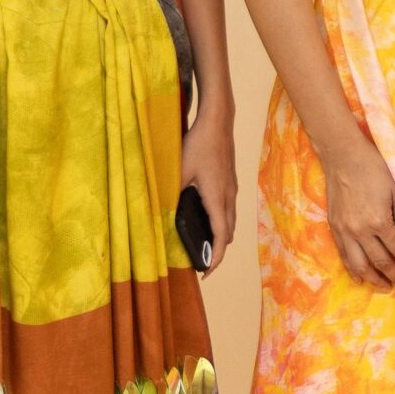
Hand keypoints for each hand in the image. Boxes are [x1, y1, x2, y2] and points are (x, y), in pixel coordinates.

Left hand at [179, 103, 237, 273]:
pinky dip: (221, 221)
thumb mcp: (179, 171)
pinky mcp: (231, 181)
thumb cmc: (198, 145)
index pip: (221, 237)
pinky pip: (229, 209)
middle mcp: (229, 196)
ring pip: (230, 221)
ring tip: (203, 243)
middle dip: (217, 250)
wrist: (218, 122)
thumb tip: (162, 214)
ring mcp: (232, 188)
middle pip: (229, 233)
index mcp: (217, 197)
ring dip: (220, 235)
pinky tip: (205, 217)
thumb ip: (173, 194)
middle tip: (201, 261)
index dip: (215, 258)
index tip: (206, 272)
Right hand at [316, 136, 394, 289]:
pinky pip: (343, 256)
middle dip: (393, 275)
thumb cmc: (374, 168)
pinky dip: (352, 269)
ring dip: (373, 279)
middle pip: (379, 261)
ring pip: (359, 265)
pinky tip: (360, 278)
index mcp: (379, 221)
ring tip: (385, 287)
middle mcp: (360, 231)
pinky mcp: (334, 228)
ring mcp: (344, 231)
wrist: (343, 156)